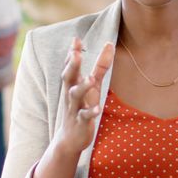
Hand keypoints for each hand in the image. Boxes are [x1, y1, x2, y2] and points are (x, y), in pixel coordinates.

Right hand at [53, 37, 114, 157]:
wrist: (70, 138)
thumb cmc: (82, 107)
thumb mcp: (92, 86)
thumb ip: (100, 66)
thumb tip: (110, 44)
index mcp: (73, 84)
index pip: (71, 67)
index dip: (72, 54)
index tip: (76, 39)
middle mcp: (71, 94)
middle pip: (68, 78)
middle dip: (72, 66)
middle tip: (75, 54)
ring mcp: (75, 109)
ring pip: (75, 96)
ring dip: (82, 87)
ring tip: (90, 79)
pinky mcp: (80, 123)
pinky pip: (84, 117)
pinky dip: (90, 112)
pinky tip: (97, 109)